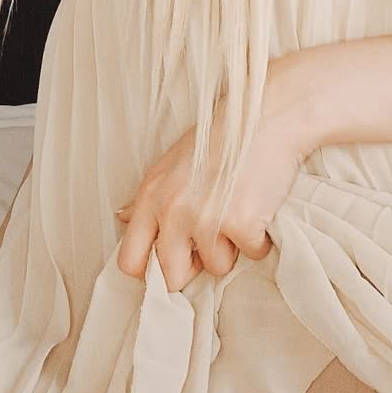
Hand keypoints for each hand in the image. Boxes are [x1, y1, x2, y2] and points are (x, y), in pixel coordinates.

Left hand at [114, 58, 316, 292]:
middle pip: (171, 276)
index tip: (173, 262)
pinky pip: (253, 254)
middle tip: (212, 241)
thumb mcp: (172, 162)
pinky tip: (261, 207)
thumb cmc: (222, 136)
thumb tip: (123, 217)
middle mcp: (173, 212)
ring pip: (217, 267)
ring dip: (232, 248)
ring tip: (240, 211)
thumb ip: (148, 196)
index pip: (130, 260)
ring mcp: (207, 220)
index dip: (152, 269)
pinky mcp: (242, 224)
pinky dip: (261, 238)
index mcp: (151, 197)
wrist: (268, 115)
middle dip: (194, 267)